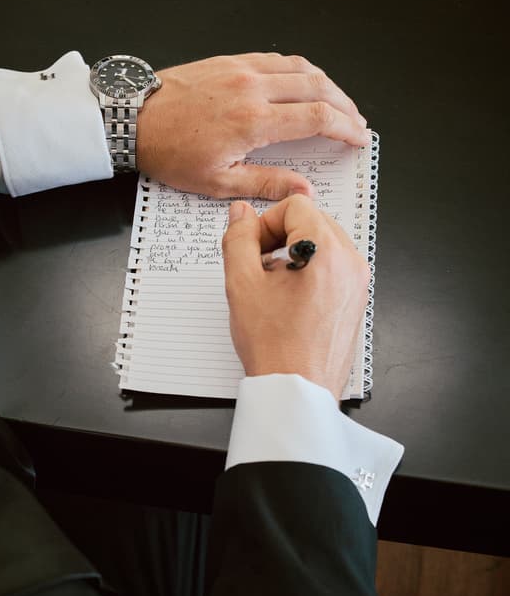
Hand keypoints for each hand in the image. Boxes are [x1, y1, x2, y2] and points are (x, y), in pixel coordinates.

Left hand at [137, 53, 370, 199]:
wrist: (134, 119)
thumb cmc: (169, 151)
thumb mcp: (216, 182)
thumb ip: (265, 184)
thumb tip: (301, 190)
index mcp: (253, 121)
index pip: (318, 118)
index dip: (346, 128)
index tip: (359, 137)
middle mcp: (253, 88)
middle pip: (318, 87)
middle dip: (345, 105)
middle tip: (356, 121)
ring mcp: (242, 69)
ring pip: (301, 67)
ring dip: (327, 84)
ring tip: (338, 102)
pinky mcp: (230, 60)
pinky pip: (277, 59)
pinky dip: (300, 70)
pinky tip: (304, 82)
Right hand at [222, 194, 369, 399]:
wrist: (297, 389)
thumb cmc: (274, 345)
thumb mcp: (242, 284)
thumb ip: (239, 239)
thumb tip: (241, 213)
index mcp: (326, 251)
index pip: (295, 205)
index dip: (266, 222)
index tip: (252, 249)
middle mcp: (350, 262)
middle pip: (312, 219)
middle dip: (280, 235)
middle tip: (257, 265)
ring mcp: (357, 282)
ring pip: (322, 242)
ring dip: (294, 252)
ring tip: (272, 285)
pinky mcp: (356, 300)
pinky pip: (333, 266)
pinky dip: (309, 270)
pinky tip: (289, 299)